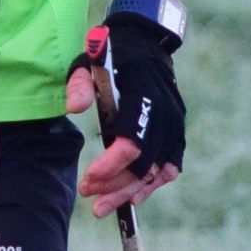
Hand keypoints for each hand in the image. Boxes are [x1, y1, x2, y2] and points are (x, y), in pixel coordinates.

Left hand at [69, 12, 184, 215]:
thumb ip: (79, 84)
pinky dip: (154, 184)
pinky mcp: (177, 131)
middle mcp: (165, 114)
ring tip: (105, 208)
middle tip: (90, 200)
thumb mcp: (88, 62)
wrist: (146, 43)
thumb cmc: (112, 55)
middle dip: (116, 186)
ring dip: (131, 192)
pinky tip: (133, 197)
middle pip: (144, 165)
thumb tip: (73, 108)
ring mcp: (175, 124)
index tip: (88, 180)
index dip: (110, 167)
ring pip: (157, 171)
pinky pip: (171, 166)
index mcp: (143, 96)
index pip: (131, 143)